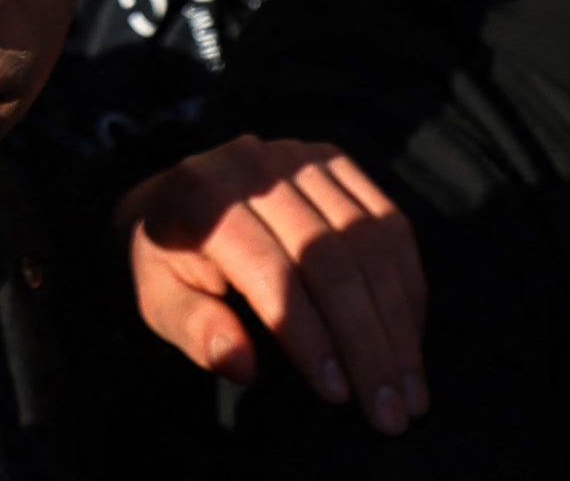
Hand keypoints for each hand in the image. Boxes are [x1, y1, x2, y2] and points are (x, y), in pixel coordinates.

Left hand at [123, 136, 426, 430]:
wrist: (175, 198)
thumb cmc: (170, 263)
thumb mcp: (157, 301)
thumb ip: (193, 329)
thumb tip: (241, 365)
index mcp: (201, 195)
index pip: (271, 270)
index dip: (309, 334)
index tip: (337, 395)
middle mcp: (256, 164)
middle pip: (329, 257)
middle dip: (367, 342)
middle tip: (393, 413)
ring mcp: (301, 156)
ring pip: (369, 242)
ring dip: (398, 323)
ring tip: (411, 392)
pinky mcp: (337, 161)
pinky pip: (389, 223)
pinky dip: (407, 285)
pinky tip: (410, 341)